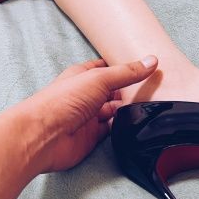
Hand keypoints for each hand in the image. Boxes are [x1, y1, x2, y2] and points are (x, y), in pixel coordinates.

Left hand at [22, 56, 157, 172]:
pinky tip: (135, 124)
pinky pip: (111, 131)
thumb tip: (151, 61)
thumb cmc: (63, 100)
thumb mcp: (99, 78)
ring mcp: (88, 117)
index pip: (107, 68)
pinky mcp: (90, 138)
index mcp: (84, 76)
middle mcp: (86, 95)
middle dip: (130, 90)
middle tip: (156, 88)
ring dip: (128, 110)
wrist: (42, 135)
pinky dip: (122, 128)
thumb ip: (127, 73)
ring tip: (152, 106)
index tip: (147, 66)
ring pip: (114, 111)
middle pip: (113, 91)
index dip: (125, 67)